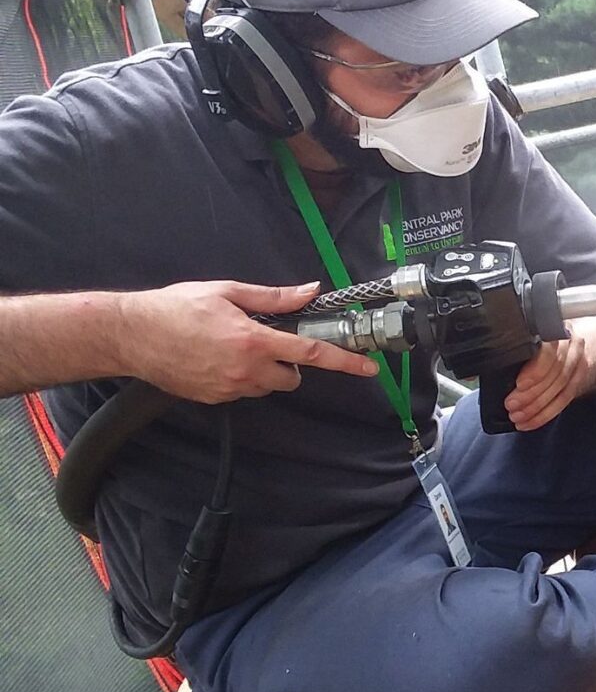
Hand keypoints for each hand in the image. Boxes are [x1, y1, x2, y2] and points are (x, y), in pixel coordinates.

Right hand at [118, 280, 380, 402]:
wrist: (130, 335)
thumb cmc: (176, 308)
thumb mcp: (227, 293)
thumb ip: (274, 298)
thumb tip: (310, 291)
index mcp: (254, 341)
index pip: (311, 355)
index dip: (344, 362)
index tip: (369, 368)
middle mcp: (246, 371)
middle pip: (292, 378)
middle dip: (290, 364)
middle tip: (268, 342)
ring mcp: (229, 388)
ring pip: (268, 387)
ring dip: (265, 372)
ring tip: (236, 348)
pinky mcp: (213, 399)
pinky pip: (242, 392)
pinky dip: (241, 379)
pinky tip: (218, 359)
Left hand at [505, 335, 589, 430]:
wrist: (568, 339)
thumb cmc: (540, 340)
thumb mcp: (525, 339)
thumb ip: (512, 353)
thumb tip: (482, 375)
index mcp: (553, 330)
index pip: (549, 351)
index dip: (536, 370)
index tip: (519, 385)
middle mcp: (570, 343)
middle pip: (555, 373)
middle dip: (532, 394)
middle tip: (512, 405)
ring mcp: (578, 361)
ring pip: (562, 388)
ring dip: (539, 407)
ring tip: (519, 417)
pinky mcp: (580, 377)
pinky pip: (566, 398)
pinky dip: (548, 413)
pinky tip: (532, 421)